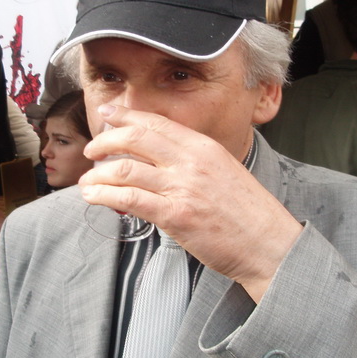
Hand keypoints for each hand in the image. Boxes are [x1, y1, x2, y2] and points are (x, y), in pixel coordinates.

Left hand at [78, 105, 302, 302]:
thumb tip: (160, 156)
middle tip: (91, 151)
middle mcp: (192, 161)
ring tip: (87, 182)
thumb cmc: (248, 213)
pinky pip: (130, 199)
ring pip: (126, 169)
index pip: (156, 122)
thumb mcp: (224, 171)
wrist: (269, 245)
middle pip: (135, 138)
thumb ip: (194, 160)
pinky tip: (94, 197)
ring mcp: (183, 188)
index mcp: (204, 147)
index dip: (125, 115)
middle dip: (104, 141)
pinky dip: (104, 196)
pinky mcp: (176, 216)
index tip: (106, 112)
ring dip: (98, 175)